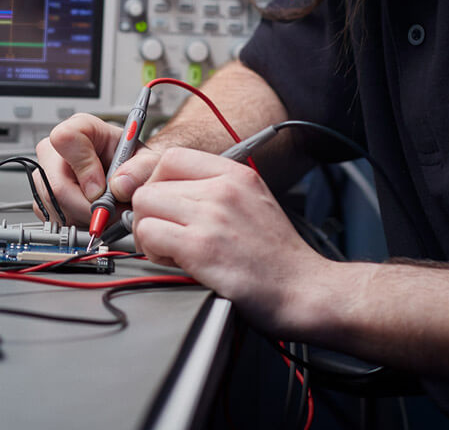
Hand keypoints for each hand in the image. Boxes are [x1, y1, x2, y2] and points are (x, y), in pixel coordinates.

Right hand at [33, 113, 162, 224]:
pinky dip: (77, 223)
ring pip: (56, 206)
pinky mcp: (45, 198)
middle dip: (88, 207)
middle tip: (110, 210)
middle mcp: (57, 150)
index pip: (65, 139)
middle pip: (56, 184)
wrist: (128, 177)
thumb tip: (119, 186)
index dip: (85, 168)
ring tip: (105, 210)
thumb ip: (140, 169)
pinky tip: (92, 213)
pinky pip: (54, 218)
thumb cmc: (132, 163)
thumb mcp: (148, 160)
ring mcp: (47, 174)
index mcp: (81, 128)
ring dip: (85, 217)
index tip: (102, 187)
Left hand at [131, 147, 327, 328]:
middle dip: (151, 213)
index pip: (171, 158)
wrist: (304, 290)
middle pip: (151, 184)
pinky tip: (176, 263)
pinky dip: (153, 252)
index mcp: (235, 175)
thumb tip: (164, 192)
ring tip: (172, 251)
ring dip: (149, 232)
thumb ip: (212, 191)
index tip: (160, 204)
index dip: (156, 182)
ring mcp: (211, 216)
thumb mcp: (252, 203)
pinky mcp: (200, 247)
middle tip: (168, 236)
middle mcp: (223, 189)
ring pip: (144, 206)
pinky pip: (148, 234)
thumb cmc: (277, 257)